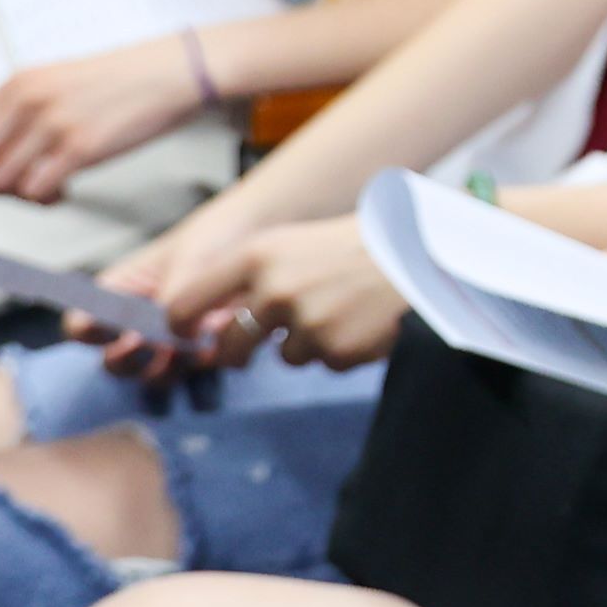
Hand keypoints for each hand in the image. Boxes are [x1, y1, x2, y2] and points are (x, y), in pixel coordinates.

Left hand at [0, 37, 206, 202]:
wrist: (171, 74)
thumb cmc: (120, 81)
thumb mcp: (57, 80)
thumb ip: (21, 107)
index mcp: (18, 83)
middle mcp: (28, 102)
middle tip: (14, 186)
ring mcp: (53, 125)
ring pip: (1, 182)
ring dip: (18, 195)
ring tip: (43, 189)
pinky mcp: (81, 147)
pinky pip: (37, 189)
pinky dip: (44, 199)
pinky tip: (63, 191)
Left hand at [160, 213, 409, 369]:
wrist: (424, 251)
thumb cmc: (356, 243)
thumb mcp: (293, 243)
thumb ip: (250, 274)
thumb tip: (209, 315)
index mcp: (257, 256)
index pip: (186, 303)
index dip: (182, 326)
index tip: (188, 335)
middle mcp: (274, 290)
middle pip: (230, 347)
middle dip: (243, 350)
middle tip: (268, 336)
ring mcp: (306, 323)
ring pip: (286, 357)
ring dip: (307, 343)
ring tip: (342, 310)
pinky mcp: (336, 350)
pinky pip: (326, 363)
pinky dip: (342, 349)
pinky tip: (364, 321)